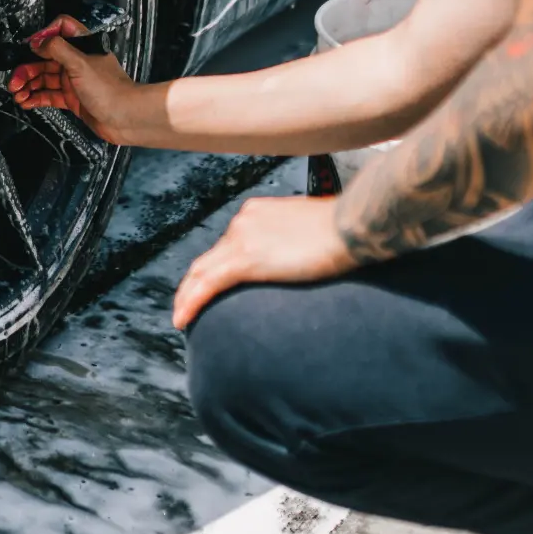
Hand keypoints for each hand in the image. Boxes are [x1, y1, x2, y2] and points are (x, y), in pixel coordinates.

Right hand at [9, 15, 139, 143]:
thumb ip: (57, 49)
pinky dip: (36, 98)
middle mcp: (77, 62)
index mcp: (82, 46)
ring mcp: (74, 81)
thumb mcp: (80, 64)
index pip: (60, 29)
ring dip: (29, 85)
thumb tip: (38, 41)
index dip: (44, 36)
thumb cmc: (111, 90)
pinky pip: (49, 95)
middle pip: (45, 58)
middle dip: (27, 68)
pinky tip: (26, 102)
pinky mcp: (73, 99)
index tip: (30, 47)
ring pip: (45, 78)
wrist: (126, 119)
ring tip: (17, 93)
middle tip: (14, 80)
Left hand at [171, 195, 354, 329]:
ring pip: (202, 271)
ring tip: (181, 317)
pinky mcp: (247, 258)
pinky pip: (209, 283)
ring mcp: (242, 238)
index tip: (209, 286)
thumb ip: (291, 245)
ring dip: (187, 296)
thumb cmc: (343, 231)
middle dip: (193, 283)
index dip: (214, 267)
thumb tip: (294, 260)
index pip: (227, 245)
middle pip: (209, 258)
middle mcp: (243, 222)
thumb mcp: (308, 233)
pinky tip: (183, 318)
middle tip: (186, 305)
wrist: (351, 226)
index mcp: (257, 214)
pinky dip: (192, 301)